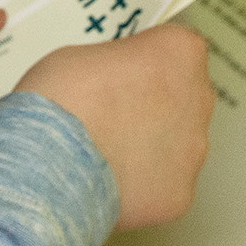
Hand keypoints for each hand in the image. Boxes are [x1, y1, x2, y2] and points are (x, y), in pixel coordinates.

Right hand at [17, 24, 212, 228]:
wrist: (47, 166)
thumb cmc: (59, 102)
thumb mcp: (85, 54)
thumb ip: (119, 62)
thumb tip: (119, 78)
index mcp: (181, 52)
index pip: (179, 50)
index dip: (149, 61)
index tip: (127, 71)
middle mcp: (198, 99)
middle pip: (184, 97)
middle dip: (156, 104)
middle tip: (113, 115)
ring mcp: (193, 151)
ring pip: (177, 144)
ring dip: (151, 146)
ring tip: (105, 154)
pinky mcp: (179, 195)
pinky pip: (165, 186)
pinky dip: (142, 185)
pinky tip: (109, 183)